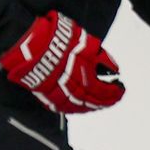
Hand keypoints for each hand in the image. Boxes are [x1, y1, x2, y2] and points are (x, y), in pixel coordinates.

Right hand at [0, 11, 124, 113]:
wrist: (28, 44)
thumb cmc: (56, 39)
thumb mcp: (85, 41)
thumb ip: (101, 57)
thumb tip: (113, 69)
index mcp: (83, 74)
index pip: (103, 89)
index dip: (114, 91)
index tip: (121, 89)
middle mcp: (72, 87)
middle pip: (92, 100)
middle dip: (105, 101)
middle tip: (114, 100)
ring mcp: (58, 93)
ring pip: (79, 107)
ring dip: (91, 107)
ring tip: (100, 105)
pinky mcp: (45, 95)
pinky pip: (63, 107)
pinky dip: (74, 109)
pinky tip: (79, 108)